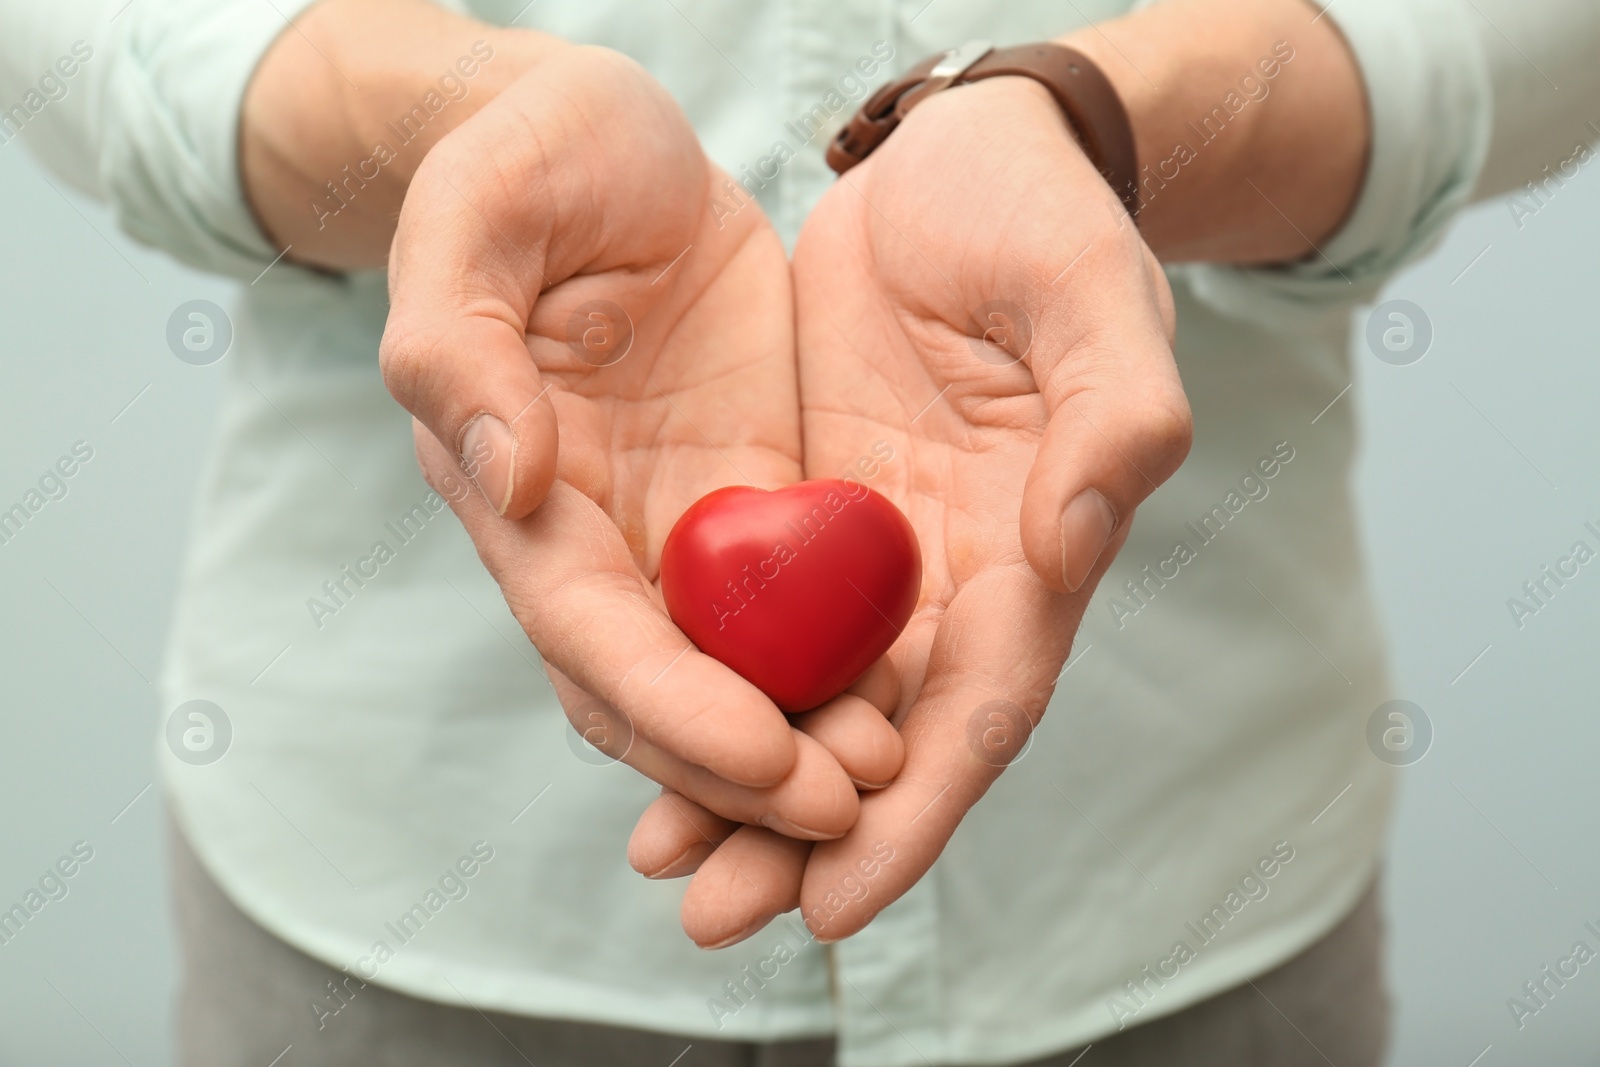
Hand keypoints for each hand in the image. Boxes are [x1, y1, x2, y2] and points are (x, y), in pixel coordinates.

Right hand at [384, 46, 901, 842]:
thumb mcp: (480, 215)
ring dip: (800, 742)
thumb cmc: (528, 157)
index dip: (669, 706)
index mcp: (517, 487)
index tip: (761, 758)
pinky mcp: (753, 494)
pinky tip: (905, 706)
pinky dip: (837, 669)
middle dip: (743, 768)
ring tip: (888, 780)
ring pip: (735, 671)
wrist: (608, 138)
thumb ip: (462, 346)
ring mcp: (679, 523)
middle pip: (661, 690)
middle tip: (848, 811)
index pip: (590, 630)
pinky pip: (797, 606)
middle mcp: (596, 534)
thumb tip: (510, 479)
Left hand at [643, 76, 1191, 945]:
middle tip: (715, 916)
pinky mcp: (811, 508)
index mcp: (1039, 547)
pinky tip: (640, 734)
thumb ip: (1110, 422)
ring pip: (810, 698)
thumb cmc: (1045, 216)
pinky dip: (711, 684)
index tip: (841, 899)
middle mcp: (957, 575)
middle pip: (886, 738)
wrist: (965, 156)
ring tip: (664, 864)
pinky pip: (757, 619)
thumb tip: (1069, 553)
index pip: (981, 710)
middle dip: (807, 837)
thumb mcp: (1090, 299)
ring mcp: (878, 551)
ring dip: (743, 788)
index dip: (916, 813)